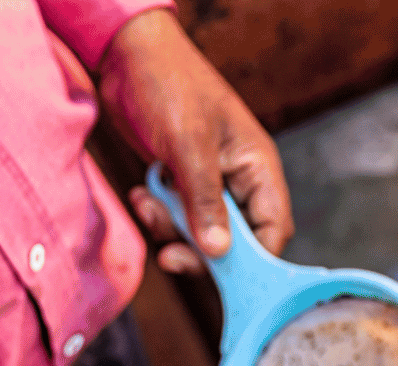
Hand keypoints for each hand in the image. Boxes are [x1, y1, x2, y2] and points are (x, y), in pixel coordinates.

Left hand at [99, 7, 292, 272]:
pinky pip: (176, 218)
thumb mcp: (189, 145)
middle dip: (201, 252)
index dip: (254, 261)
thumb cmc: (168, 84)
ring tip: (148, 203)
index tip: (225, 278)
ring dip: (172, 229)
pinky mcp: (182, 184)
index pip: (272, 230)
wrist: (125, 55)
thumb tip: (219, 252)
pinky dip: (157, 214)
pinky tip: (141, 193)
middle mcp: (238, 180)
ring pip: (201, 234)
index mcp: (257, 167)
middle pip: (236, 242)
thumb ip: (205, 201)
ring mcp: (210, 183)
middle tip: (171, 255)